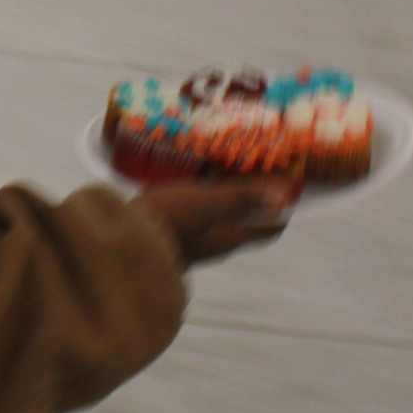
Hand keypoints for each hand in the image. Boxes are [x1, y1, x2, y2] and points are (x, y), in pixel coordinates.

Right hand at [136, 167, 304, 267]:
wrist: (118, 243)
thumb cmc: (165, 221)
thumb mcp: (206, 203)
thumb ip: (242, 198)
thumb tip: (285, 196)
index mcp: (230, 238)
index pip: (268, 229)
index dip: (283, 211)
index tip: (293, 188)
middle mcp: (216, 243)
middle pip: (247, 223)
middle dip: (258, 200)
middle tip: (263, 170)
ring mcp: (194, 241)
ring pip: (222, 219)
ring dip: (231, 198)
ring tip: (230, 169)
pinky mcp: (172, 233)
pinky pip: (199, 215)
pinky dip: (206, 197)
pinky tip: (194, 180)